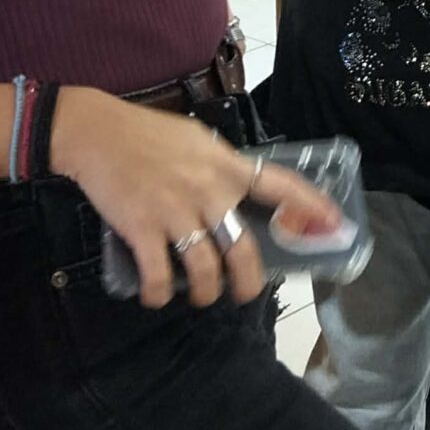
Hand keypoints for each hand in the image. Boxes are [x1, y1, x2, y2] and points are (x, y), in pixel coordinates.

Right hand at [52, 91, 337, 308]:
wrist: (96, 133)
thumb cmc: (147, 133)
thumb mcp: (196, 140)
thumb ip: (220, 167)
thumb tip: (238, 193)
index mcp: (226, 165)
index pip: (280, 185)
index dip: (311, 207)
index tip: (333, 224)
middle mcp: (208, 190)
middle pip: (244, 250)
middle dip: (250, 282)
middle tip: (246, 292)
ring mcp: (176, 211)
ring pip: (206, 270)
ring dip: (206, 294)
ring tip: (202, 297)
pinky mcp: (142, 227)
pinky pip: (159, 274)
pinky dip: (158, 294)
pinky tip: (156, 296)